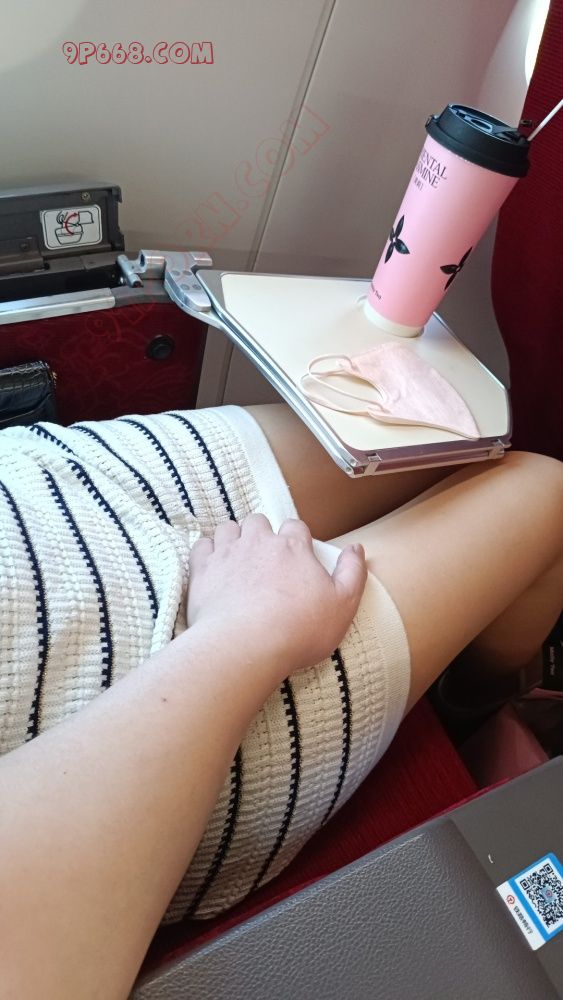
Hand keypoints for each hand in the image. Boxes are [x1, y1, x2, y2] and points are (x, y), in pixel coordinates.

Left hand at [186, 514, 366, 679]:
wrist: (245, 647)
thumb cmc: (298, 630)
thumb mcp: (343, 605)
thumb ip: (353, 572)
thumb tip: (357, 547)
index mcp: (293, 548)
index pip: (296, 527)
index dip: (296, 539)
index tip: (296, 557)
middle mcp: (260, 541)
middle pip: (259, 522)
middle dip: (262, 535)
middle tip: (264, 560)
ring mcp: (228, 552)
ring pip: (229, 528)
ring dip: (234, 538)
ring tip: (237, 560)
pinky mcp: (203, 569)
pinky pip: (201, 545)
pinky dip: (207, 552)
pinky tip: (213, 567)